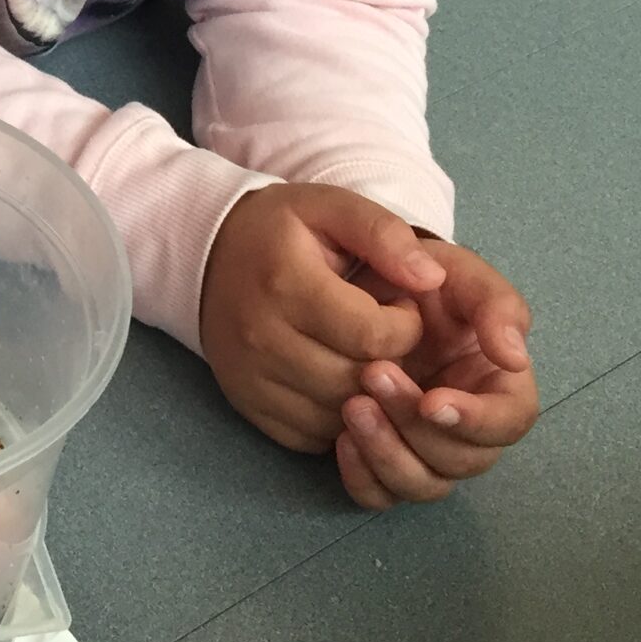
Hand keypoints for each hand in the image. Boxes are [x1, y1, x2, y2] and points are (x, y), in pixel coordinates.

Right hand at [199, 183, 443, 452]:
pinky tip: (336, 379)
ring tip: (362, 354)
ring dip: (366, 393)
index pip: (374, 336)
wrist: (207, 254)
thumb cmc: (280, 230)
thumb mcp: (331, 207)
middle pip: (357, 379)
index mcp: (286, 283)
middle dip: (390, 362)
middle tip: (383, 333)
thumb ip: (385, 234)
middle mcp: (262, 337)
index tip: (398, 305)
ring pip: (339, 414)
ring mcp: (250, 376)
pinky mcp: (247, 403)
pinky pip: (311, 434)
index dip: (406, 325)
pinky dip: (336, 417)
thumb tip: (433, 279)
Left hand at [333, 240, 537, 508]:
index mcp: (498, 383)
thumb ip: (495, 304)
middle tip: (372, 377)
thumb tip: (515, 357)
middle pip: (463, 460)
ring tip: (351, 406)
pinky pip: (381, 494)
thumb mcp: (460, 273)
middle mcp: (468, 424)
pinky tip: (339, 440)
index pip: (510, 421)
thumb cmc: (419, 275)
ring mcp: (425, 445)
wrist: (360, 281)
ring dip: (388, 453)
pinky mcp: (384, 457)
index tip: (432, 400)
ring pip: (423, 484)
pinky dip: (363, 477)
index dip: (476, 420)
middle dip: (417, 428)